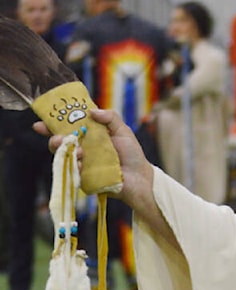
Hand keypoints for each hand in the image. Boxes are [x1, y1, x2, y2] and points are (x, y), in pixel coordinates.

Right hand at [34, 109, 153, 210]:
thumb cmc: (132, 154)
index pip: (68, 128)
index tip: (41, 123)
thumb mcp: (123, 131)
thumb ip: (110, 117)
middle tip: (58, 138)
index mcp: (89, 136)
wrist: (140, 177)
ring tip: (78, 151)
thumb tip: (91, 110)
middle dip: (54, 139)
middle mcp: (83, 149)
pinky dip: (75, 166)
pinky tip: (81, 163)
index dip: (53, 125)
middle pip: (61, 143)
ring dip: (66, 152)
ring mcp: (82, 164)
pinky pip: (73, 172)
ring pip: (64, 157)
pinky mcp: (83, 178)